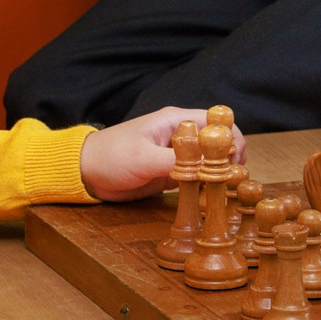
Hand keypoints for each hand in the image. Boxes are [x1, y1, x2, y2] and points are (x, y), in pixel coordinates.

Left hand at [80, 106, 232, 200]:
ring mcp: (178, 156)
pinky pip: (197, 177)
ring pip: (210, 161)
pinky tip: (208, 197)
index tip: (234, 161)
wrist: (86, 173)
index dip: (231, 139)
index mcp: (176, 122)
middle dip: (230, 159)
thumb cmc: (110, 156)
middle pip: (219, 142)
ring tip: (224, 191)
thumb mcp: (142, 158)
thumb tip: (206, 169)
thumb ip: (175, 162)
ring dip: (220, 174)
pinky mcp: (172, 173)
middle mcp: (182, 136)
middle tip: (231, 181)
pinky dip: (206, 186)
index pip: (217, 122)